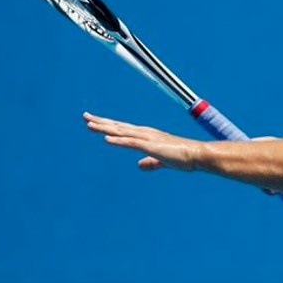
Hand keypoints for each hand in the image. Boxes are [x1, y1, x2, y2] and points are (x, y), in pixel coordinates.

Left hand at [84, 112, 200, 170]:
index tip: (94, 122)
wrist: (197, 154)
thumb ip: (150, 162)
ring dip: (105, 128)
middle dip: (101, 122)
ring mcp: (147, 138)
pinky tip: (106, 139)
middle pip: (118, 126)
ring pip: (121, 132)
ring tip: (90, 125)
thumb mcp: (162, 160)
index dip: (108, 125)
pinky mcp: (151, 146)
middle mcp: (144, 133)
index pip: (123, 129)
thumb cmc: (182, 156)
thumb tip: (139, 165)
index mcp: (146, 135)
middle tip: (85, 116)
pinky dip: (118, 140)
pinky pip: (131, 143)